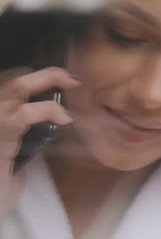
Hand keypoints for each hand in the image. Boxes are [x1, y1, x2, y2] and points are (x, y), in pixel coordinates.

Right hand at [0, 67, 78, 217]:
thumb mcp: (14, 164)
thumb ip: (24, 145)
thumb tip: (45, 134)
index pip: (9, 87)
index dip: (35, 79)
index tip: (62, 81)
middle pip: (12, 80)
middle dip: (44, 74)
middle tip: (71, 78)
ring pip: (15, 86)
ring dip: (47, 80)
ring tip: (73, 84)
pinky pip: (22, 115)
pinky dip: (46, 110)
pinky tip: (64, 116)